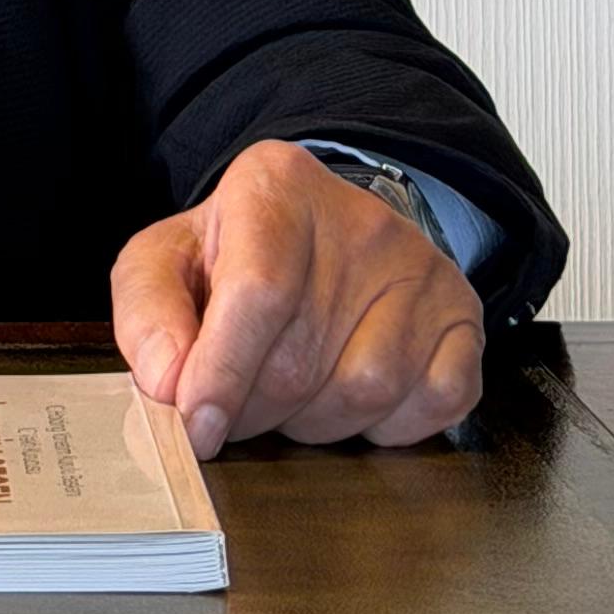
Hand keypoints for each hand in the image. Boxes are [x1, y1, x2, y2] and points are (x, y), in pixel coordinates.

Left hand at [110, 138, 483, 460]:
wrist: (323, 236)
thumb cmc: (236, 258)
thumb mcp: (168, 264)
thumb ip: (149, 316)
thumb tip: (169, 385)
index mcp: (277, 185)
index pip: (259, 292)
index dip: (222, 372)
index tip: (197, 424)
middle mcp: (363, 220)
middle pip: (302, 358)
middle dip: (255, 408)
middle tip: (235, 407)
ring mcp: (423, 269)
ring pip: (364, 392)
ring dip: (313, 423)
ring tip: (289, 395)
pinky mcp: (464, 318)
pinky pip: (428, 407)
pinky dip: (383, 427)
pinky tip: (349, 396)